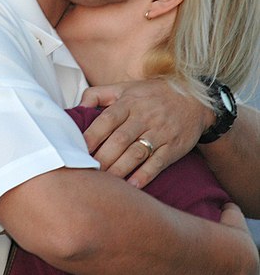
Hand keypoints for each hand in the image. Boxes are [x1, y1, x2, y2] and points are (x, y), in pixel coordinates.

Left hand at [80, 80, 213, 187]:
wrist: (196, 100)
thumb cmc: (152, 95)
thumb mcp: (125, 88)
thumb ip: (98, 94)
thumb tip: (77, 106)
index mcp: (129, 102)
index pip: (107, 120)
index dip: (92, 136)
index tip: (77, 150)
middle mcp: (144, 117)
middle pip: (119, 140)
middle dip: (102, 158)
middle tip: (87, 172)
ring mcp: (160, 132)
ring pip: (136, 153)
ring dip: (119, 169)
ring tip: (104, 183)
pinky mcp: (173, 147)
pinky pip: (157, 163)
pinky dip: (144, 176)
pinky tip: (131, 186)